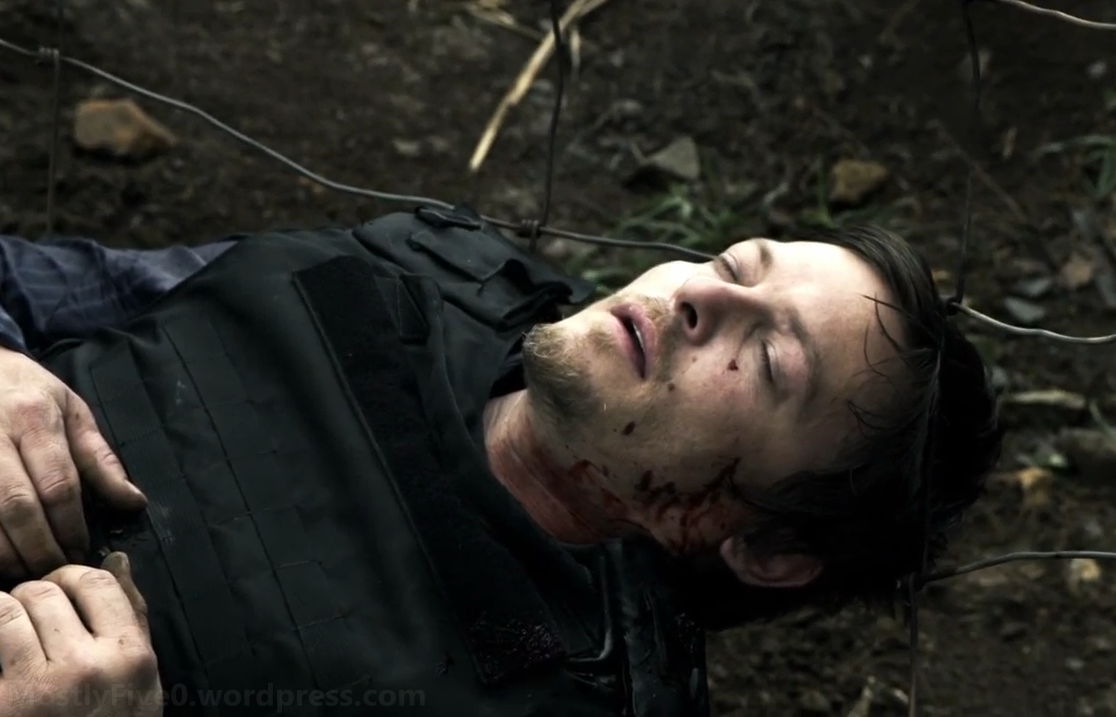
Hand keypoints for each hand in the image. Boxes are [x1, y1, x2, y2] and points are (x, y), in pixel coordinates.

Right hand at [0, 347, 145, 578]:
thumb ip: (100, 460)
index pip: (57, 484)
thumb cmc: (29, 392)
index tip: (82, 553)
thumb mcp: (72, 411)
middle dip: (39, 546)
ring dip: (4, 554)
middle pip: (17, 505)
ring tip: (26, 574)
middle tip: (55, 572)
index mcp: (34, 418)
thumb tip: (134, 503)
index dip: (71, 526)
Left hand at [0, 553, 160, 715]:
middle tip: (28, 615)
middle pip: (46, 592)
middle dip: (31, 596)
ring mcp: (40, 688)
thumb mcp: (141, 679)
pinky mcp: (5, 706)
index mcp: (129, 655)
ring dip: (2, 613)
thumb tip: (115, 559)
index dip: (70, 576)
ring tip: (8, 630)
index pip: (96, 583)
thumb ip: (132, 617)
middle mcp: (87, 666)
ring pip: (8, 611)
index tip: (61, 589)